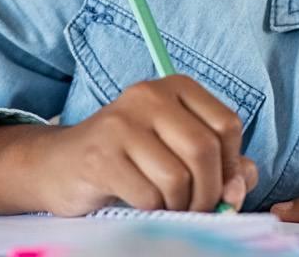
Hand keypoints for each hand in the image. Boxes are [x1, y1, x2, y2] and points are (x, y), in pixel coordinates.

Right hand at [0, 75, 257, 215]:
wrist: (60, 166)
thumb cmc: (132, 161)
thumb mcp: (179, 153)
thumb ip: (223, 166)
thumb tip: (238, 188)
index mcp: (175, 87)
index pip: (227, 125)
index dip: (231, 164)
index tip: (219, 183)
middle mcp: (148, 96)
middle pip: (204, 149)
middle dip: (209, 191)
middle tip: (197, 207)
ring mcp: (121, 123)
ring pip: (178, 177)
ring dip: (180, 205)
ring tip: (167, 205)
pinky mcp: (101, 155)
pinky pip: (148, 195)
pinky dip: (152, 209)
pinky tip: (140, 202)